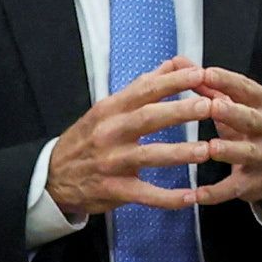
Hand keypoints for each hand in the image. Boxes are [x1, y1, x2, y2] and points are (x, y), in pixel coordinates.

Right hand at [46, 66, 261, 222]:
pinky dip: (168, 198)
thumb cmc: (88, 138)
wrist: (52, 177)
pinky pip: (145, 194)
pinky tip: (192, 196)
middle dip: (179, 112)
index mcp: (110, 109)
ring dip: (179, 154)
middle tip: (209, 107)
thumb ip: (141, 88)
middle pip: (148, 119)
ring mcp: (111, 163)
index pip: (144, 90)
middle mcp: (110, 133)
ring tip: (207, 150)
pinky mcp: (114, 189)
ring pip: (149, 157)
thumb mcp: (107, 109)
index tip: (200, 74)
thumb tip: (175, 63)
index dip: (172, 82)